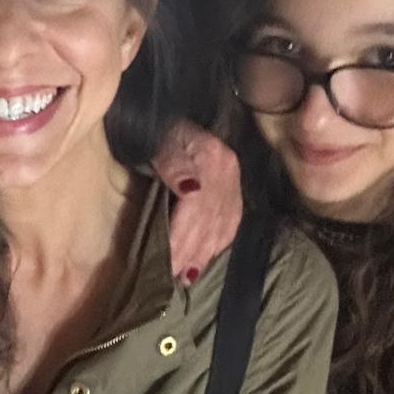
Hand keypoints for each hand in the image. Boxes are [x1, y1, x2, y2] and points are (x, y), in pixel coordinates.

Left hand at [153, 119, 242, 282]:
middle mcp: (228, 170)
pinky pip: (232, 221)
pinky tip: (206, 258)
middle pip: (210, 219)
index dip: (181, 235)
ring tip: (188, 275)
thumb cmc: (159, 131)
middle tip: (173, 277)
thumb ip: (173, 165)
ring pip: (223, 223)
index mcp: (210, 157)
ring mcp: (234, 179)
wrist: (172, 116)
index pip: (197, 206)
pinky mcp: (235, 188)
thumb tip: (190, 189)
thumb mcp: (158, 142)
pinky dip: (218, 243)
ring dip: (205, 252)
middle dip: (191, 251)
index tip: (167, 260)